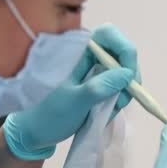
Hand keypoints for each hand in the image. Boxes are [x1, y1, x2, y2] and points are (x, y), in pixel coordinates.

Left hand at [3, 24, 138, 160]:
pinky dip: (120, 100)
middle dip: (129, 76)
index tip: (128, 76)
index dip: (124, 50)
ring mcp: (97, 72)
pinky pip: (120, 88)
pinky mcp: (101, 87)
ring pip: (125, 73)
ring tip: (112, 110)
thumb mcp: (75, 102)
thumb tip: (127, 74)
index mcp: (79, 52)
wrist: (38, 133)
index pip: (109, 35)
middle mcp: (91, 58)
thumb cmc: (50, 115)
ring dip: (125, 92)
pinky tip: (109, 112)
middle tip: (122, 100)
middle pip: (123, 54)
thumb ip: (100, 87)